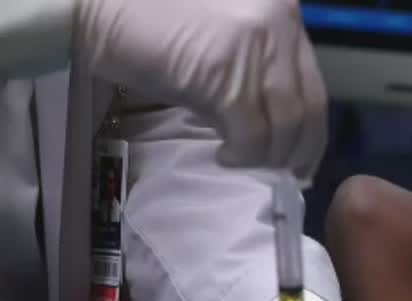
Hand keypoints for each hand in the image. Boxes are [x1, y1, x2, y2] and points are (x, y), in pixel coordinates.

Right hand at [76, 0, 327, 181]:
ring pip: (285, 124)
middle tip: (278, 173)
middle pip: (309, 108)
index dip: (312, 132)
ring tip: (241, 161)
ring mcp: (255, 45)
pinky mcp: (225, 72)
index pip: (314, 85)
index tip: (299, 160)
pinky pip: (251, 131)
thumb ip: (255, 78)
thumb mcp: (220, 49)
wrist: (97, 8)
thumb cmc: (152, 28)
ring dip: (267, 155)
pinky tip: (225, 156)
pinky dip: (243, 154)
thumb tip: (272, 133)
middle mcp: (279, 24)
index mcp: (282, 13)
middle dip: (296, 151)